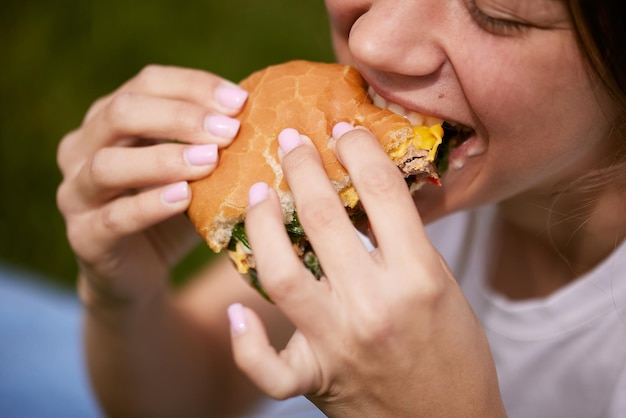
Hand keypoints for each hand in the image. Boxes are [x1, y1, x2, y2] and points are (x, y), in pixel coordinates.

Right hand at [56, 65, 247, 307]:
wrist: (142, 272)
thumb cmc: (174, 210)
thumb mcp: (195, 169)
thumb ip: (215, 141)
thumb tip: (266, 112)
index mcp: (109, 118)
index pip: (148, 83)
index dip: (194, 87)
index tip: (240, 102)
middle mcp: (83, 147)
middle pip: (122, 113)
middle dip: (180, 117)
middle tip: (229, 131)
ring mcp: (76, 192)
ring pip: (108, 164)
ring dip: (164, 159)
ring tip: (211, 160)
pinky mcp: (84, 236)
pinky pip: (114, 217)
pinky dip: (150, 205)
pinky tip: (185, 198)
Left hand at [228, 126, 504, 416]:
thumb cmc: (455, 354)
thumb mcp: (443, 287)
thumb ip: (405, 243)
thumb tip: (369, 190)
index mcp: (419, 277)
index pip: (382, 192)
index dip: (358, 150)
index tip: (342, 130)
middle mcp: (376, 306)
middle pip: (324, 218)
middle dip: (302, 168)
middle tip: (289, 141)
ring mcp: (339, 344)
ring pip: (282, 273)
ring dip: (263, 225)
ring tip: (257, 193)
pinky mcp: (315, 381)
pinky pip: (267, 366)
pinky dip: (246, 340)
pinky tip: (236, 309)